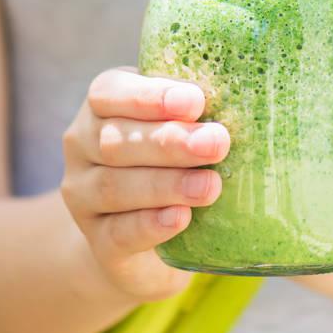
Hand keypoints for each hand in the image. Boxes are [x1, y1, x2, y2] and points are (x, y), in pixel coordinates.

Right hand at [60, 67, 229, 301]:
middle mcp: (83, 147)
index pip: (109, 91)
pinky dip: (150, 225)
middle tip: (217, 143)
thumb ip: (199, 113)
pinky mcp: (97, 242)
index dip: (149, 96)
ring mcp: (83, 197)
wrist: (139, 234)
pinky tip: (180, 218)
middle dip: (170, 141)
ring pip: (115, 187)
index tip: (195, 101)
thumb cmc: (172, 160)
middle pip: (116, 141)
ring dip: (166, 185)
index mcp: (102, 106)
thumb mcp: (181, 126)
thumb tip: (250, 99)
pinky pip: (118, 233)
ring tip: (209, 186)